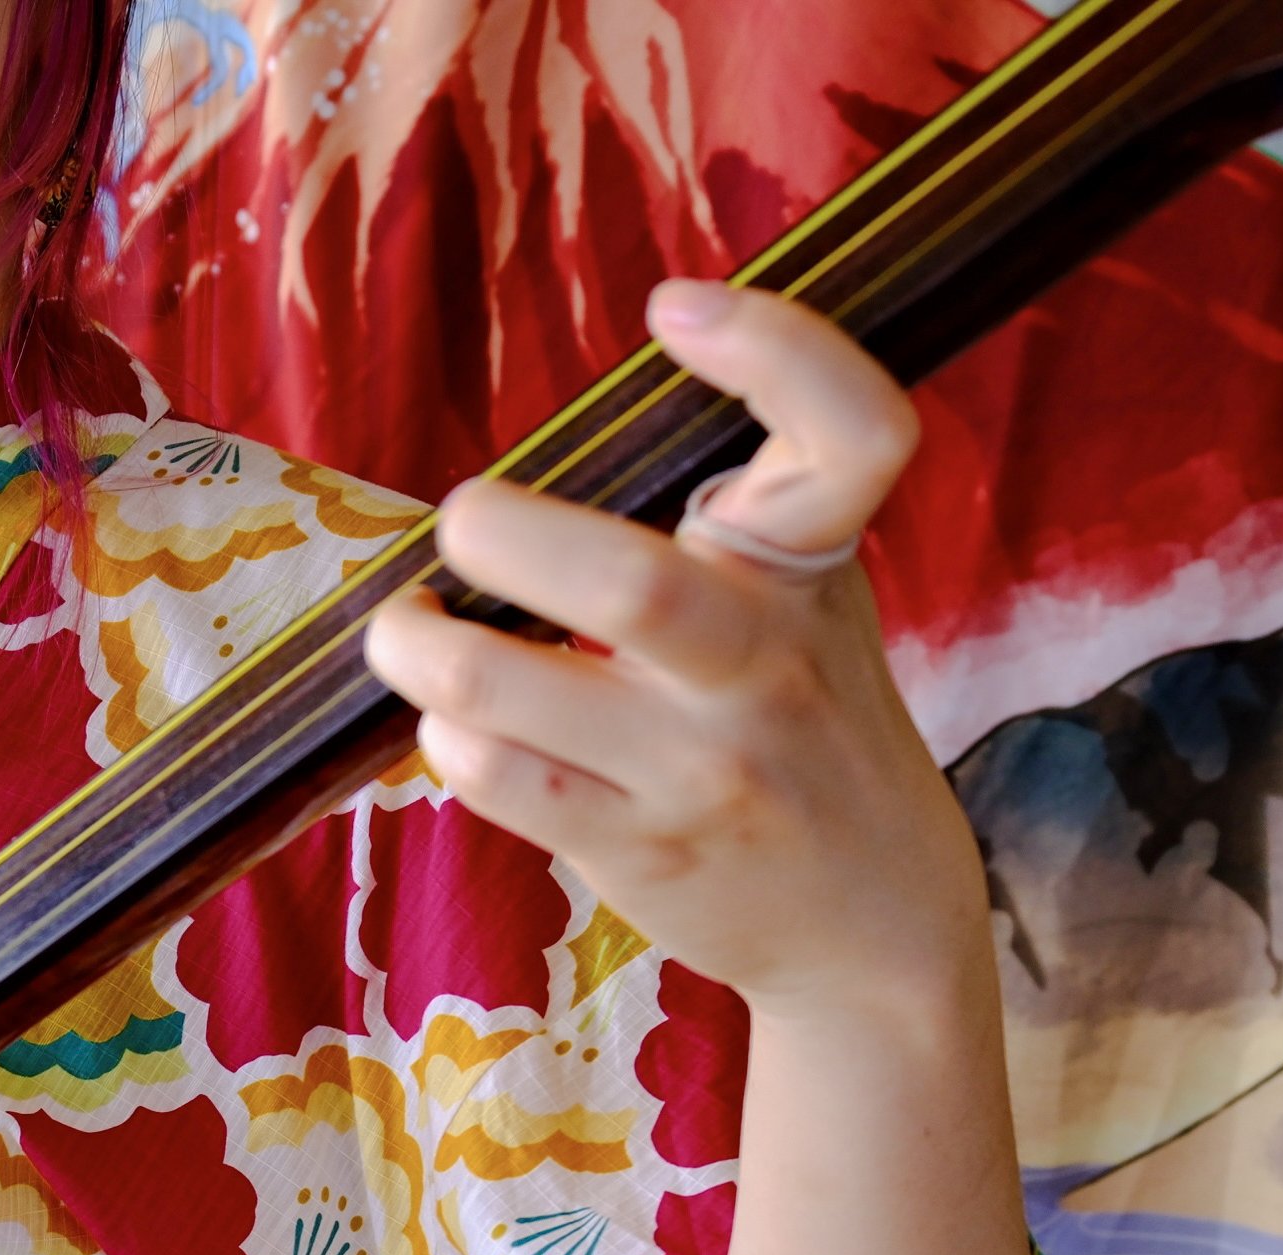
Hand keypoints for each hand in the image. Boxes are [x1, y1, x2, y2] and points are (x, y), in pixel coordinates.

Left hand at [365, 280, 980, 1021]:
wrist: (873, 920)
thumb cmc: (802, 725)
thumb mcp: (807, 603)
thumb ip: (727, 521)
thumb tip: (545, 456)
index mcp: (816, 568)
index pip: (854, 436)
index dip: (778, 349)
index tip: (672, 305)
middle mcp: (770, 664)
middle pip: (632, 587)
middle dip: (505, 536)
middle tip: (463, 521)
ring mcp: (704, 767)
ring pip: (517, 693)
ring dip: (424, 649)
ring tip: (408, 629)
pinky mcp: (640, 847)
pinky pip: (498, 779)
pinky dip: (448, 740)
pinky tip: (452, 724)